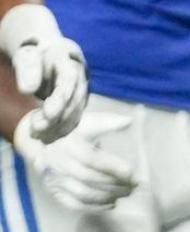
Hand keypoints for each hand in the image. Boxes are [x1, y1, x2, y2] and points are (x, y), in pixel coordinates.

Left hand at [0, 5, 87, 141]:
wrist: (48, 56)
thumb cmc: (35, 54)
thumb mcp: (26, 55)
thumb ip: (26, 69)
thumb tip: (26, 90)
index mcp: (68, 61)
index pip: (68, 81)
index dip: (60, 99)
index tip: (48, 114)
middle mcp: (80, 78)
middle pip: (73, 101)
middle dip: (56, 118)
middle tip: (36, 129)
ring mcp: (81, 92)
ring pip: (75, 113)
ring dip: (58, 127)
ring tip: (38, 135)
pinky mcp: (78, 104)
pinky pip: (73, 119)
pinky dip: (61, 129)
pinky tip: (46, 136)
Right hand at [12, 110, 132, 209]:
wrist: (38, 143)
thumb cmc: (68, 133)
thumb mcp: (84, 123)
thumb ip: (106, 123)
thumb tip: (128, 121)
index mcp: (67, 145)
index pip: (92, 159)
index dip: (113, 168)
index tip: (132, 173)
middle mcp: (59, 163)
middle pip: (90, 178)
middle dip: (116, 184)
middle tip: (134, 186)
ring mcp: (55, 179)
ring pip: (84, 193)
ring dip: (108, 196)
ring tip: (125, 193)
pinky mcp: (55, 192)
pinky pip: (75, 204)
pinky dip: (95, 207)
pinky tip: (111, 203)